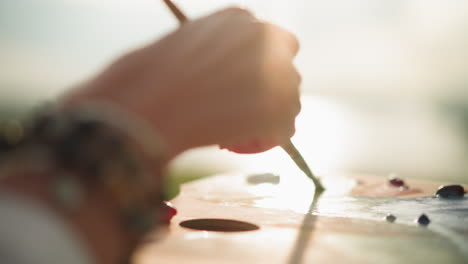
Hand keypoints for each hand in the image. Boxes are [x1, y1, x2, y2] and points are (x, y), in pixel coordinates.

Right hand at [63, 7, 300, 157]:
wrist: (150, 102)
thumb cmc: (152, 76)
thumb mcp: (187, 45)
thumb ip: (217, 51)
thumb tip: (226, 74)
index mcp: (241, 18)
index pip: (266, 42)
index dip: (256, 67)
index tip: (242, 85)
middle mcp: (267, 38)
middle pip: (284, 68)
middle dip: (267, 90)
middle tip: (240, 109)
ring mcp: (279, 72)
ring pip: (289, 100)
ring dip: (268, 116)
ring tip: (234, 128)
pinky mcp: (282, 108)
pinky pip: (285, 129)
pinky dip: (266, 139)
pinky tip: (239, 143)